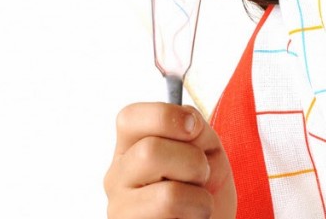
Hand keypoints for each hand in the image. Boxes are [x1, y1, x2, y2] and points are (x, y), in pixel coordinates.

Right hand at [105, 103, 236, 218]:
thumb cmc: (206, 187)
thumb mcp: (208, 147)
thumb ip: (196, 128)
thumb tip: (188, 122)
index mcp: (131, 147)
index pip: (129, 117)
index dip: (166, 116)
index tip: (193, 128)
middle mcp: (117, 176)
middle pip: (149, 151)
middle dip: (194, 161)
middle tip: (200, 177)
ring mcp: (120, 209)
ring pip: (168, 194)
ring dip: (199, 196)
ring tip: (196, 202)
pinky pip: (175, 216)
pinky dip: (197, 215)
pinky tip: (187, 217)